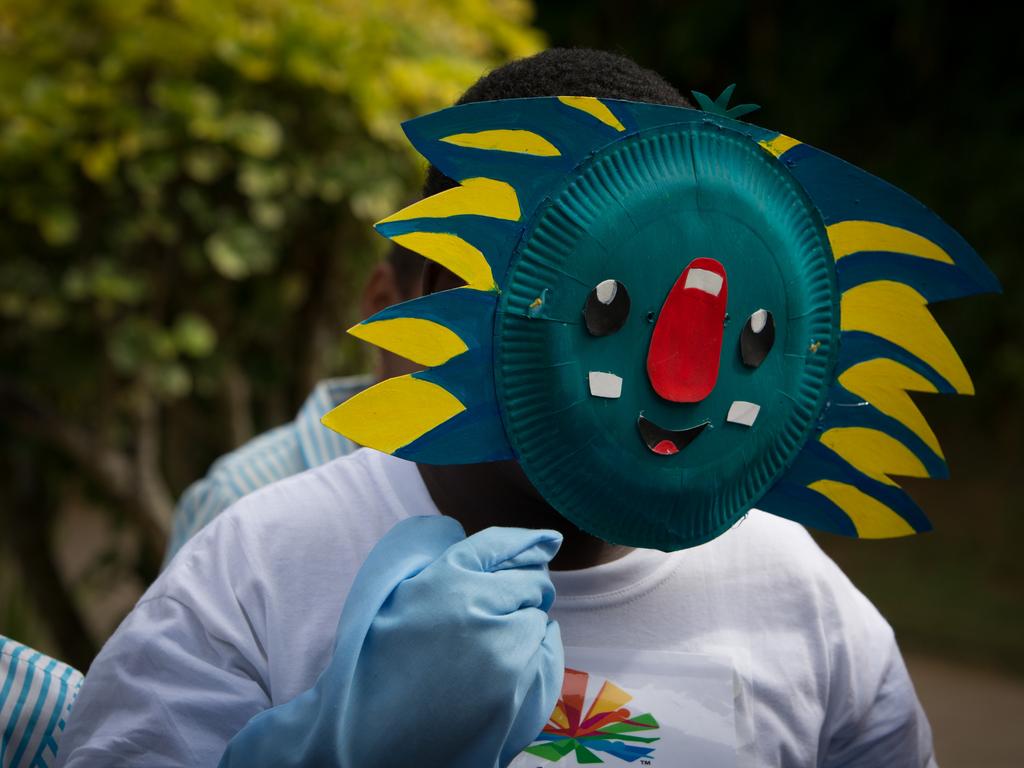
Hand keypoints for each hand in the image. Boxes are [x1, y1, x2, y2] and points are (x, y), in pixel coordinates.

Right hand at [219, 516, 563, 767]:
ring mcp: (504, 655)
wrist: (365, 743)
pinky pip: (547, 656)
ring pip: (540, 620)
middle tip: (491, 616)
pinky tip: (501, 673)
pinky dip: (534, 658)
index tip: (547, 541)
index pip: (502, 545)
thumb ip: (442, 563)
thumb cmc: (375, 666)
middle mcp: (480, 611)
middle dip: (520, 593)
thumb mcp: (395, 595)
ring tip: (484, 652)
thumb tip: (487, 537)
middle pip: (532, 582)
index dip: (528, 542)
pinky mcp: (519, 694)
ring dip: (523, 628)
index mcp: (445, 581)